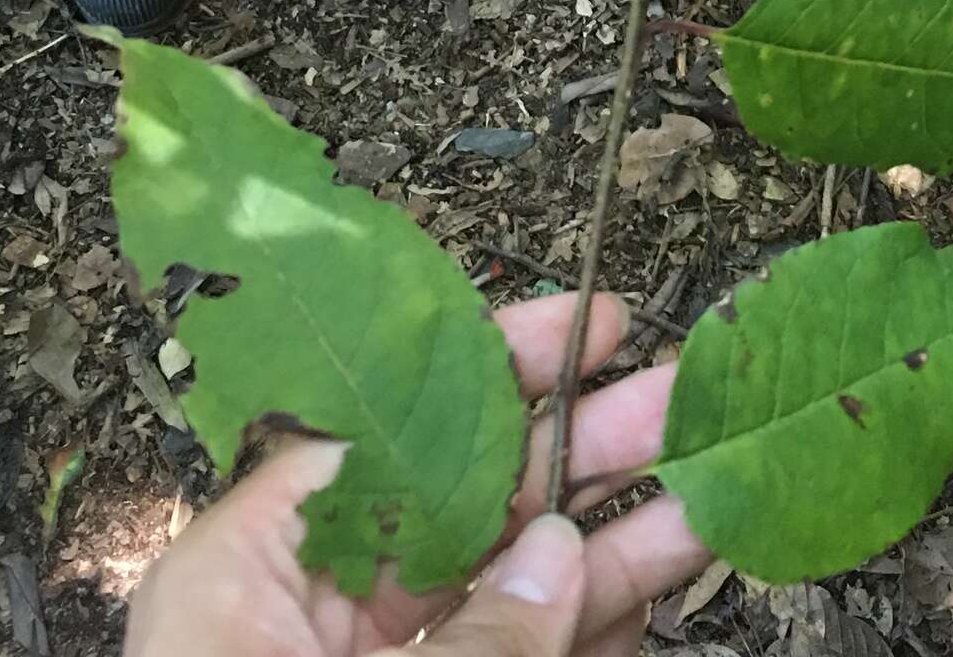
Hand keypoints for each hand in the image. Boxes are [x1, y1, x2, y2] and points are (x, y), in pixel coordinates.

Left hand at [124, 292, 709, 656]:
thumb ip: (476, 645)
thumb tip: (564, 553)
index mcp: (245, 578)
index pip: (378, 432)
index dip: (488, 369)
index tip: (587, 327)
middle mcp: (305, 617)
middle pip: (458, 503)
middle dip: (574, 455)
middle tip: (680, 400)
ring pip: (505, 587)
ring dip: (605, 546)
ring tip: (707, 489)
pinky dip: (584, 630)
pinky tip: (658, 589)